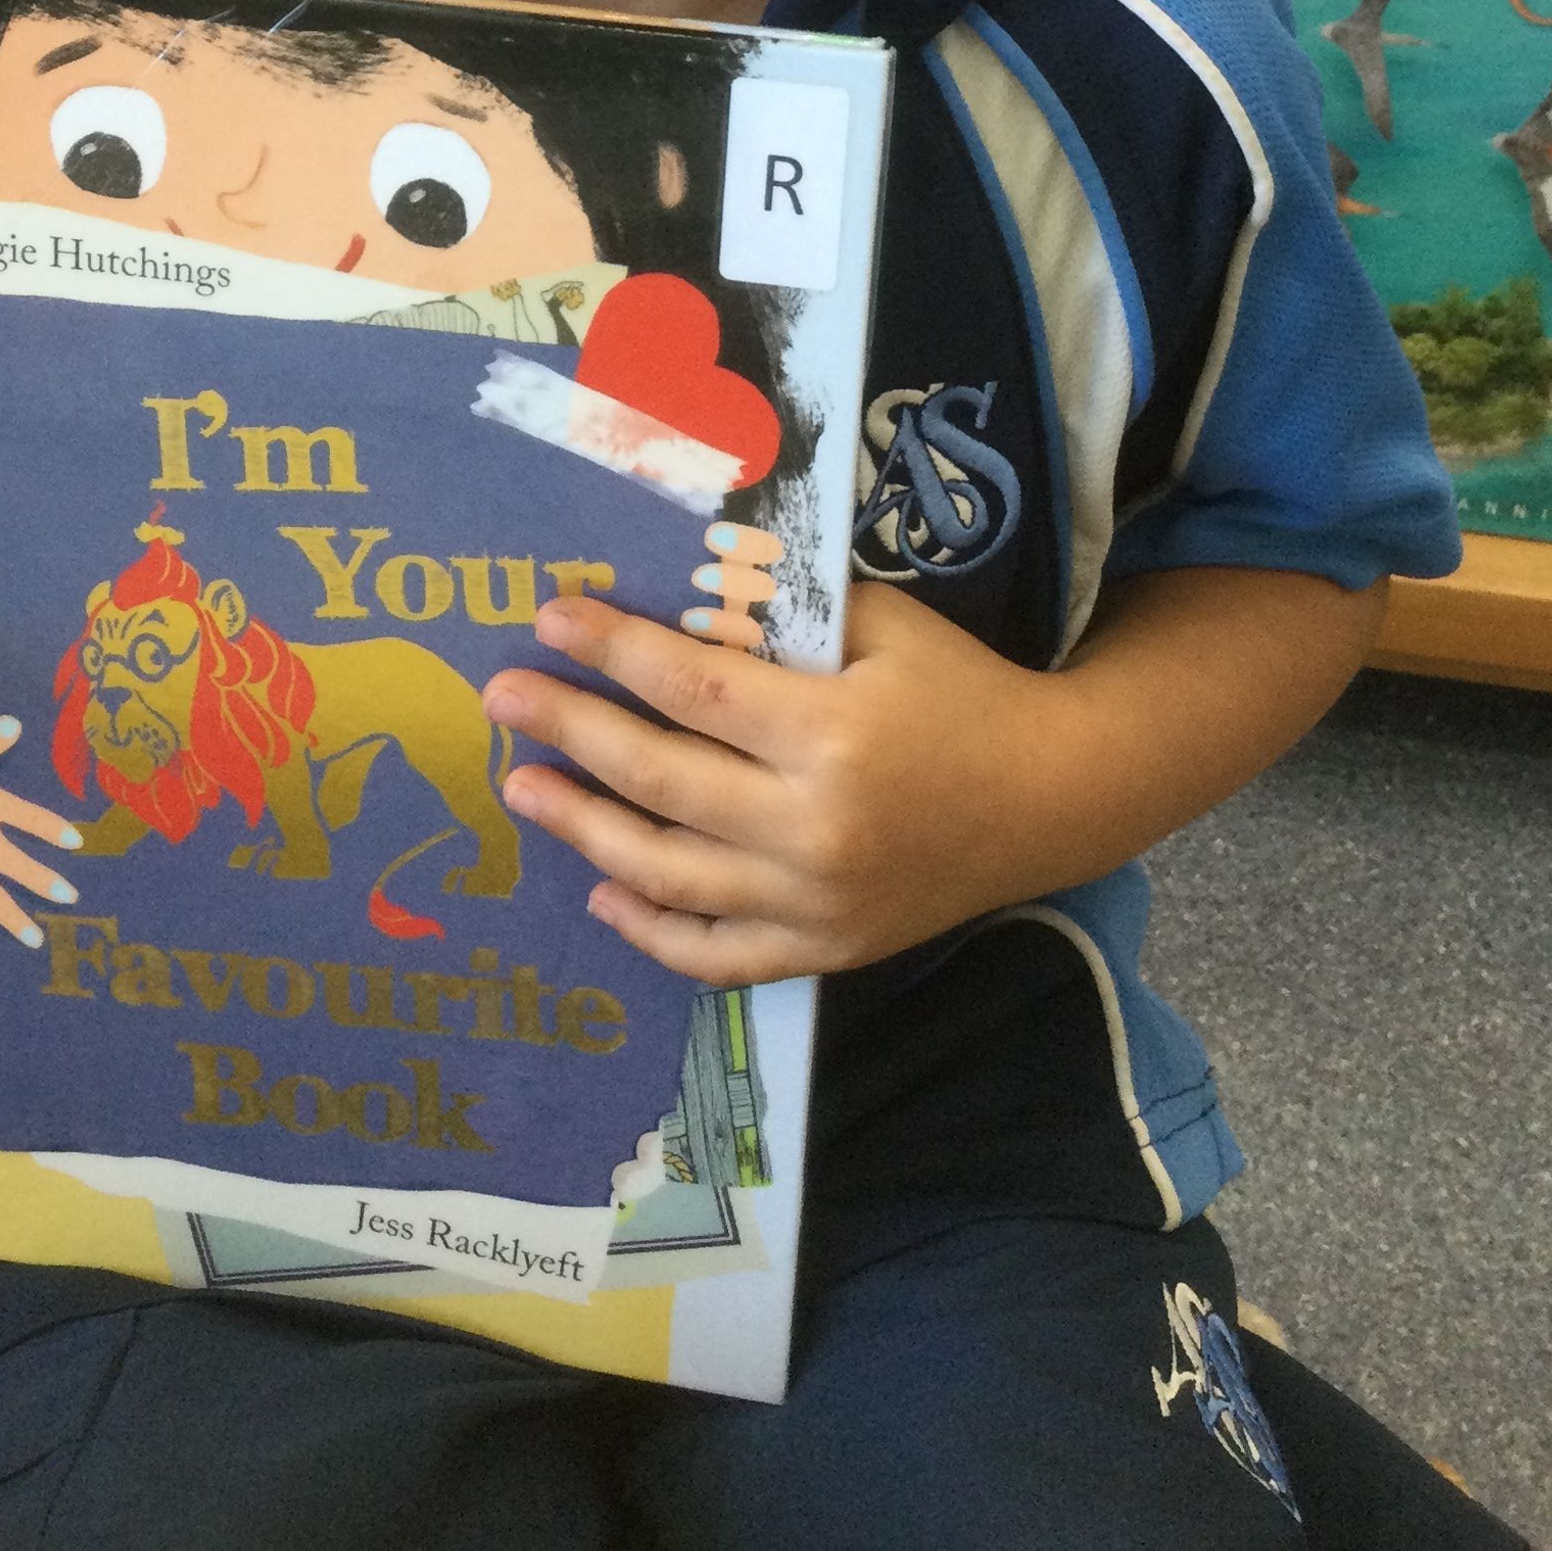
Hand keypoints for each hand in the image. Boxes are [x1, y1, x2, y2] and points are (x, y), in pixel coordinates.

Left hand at [482, 587, 1052, 986]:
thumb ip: (783, 616)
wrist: (1050, 798)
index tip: (551, 616)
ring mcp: (815, 905)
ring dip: (583, 831)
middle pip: (660, 781)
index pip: (691, 689)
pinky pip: (716, 954)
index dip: (612, 651)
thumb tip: (677, 596)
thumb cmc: (962, 690)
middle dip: (570, 732)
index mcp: (830, 736)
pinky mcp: (824, 950)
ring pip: (669, 876)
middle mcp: (814, 830)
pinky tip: (600, 890)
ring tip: (521, 788)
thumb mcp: (884, 627)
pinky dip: (650, 929)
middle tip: (501, 696)